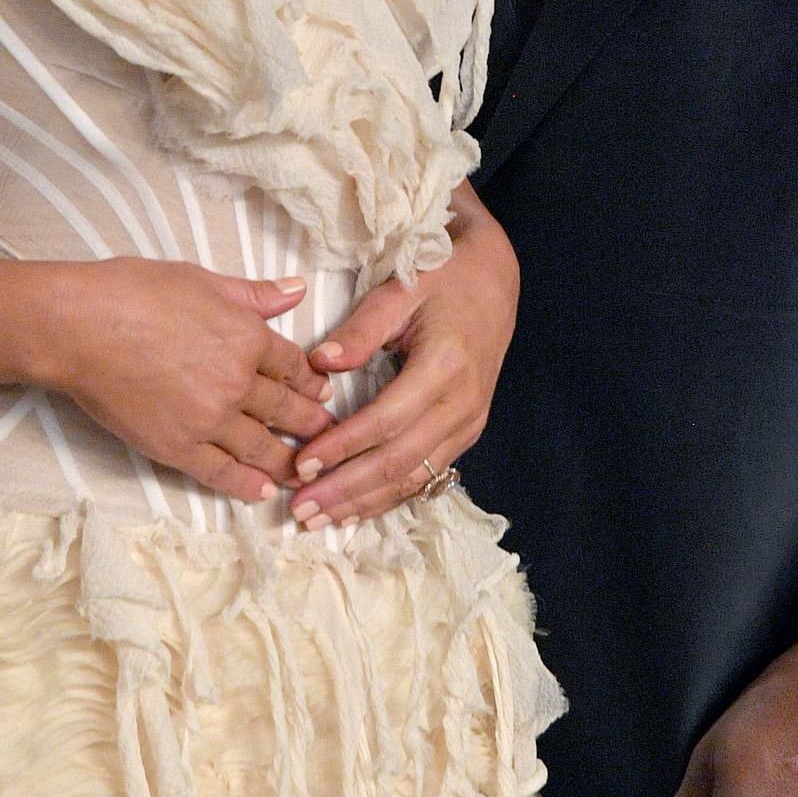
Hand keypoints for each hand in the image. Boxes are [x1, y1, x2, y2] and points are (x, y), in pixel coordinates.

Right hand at [24, 260, 334, 502]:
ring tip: (305, 471)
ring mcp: (209, 419)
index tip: (322, 392)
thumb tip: (296, 290)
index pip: (293, 365)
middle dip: (312, 423)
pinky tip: (263, 491)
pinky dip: (246, 485)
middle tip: (329, 436)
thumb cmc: (131, 292)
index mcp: (246, 336)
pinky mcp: (177, 447)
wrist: (78, 327)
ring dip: (288, 460)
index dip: (312, 381)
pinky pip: (222, 473)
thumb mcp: (199, 279)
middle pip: (287, 409)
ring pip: (262, 446)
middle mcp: (237, 382)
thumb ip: (252, 294)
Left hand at [286, 186, 519, 526]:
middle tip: (301, 507)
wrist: (496, 279)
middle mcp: (463, 402)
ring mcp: (470, 421)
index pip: (386, 420)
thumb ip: (361, 328)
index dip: (342, 447)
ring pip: (415, 476)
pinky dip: (391, 495)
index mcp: (445, 365)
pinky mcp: (469, 430)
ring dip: (366, 502)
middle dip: (347, 489)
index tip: (302, 463)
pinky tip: (358, 508)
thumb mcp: (401, 289)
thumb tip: (319, 363)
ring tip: (322, 519)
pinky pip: (429, 473)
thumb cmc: (444, 277)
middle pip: (399, 460)